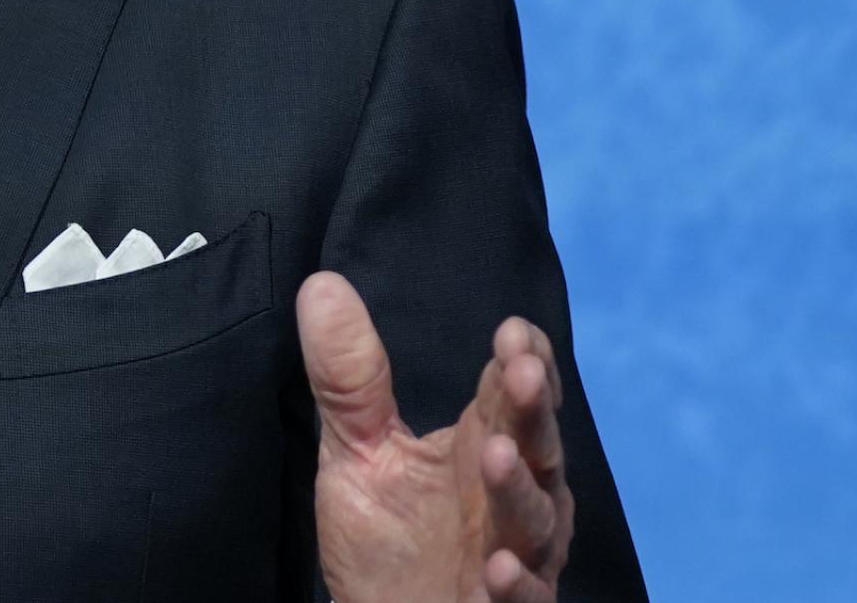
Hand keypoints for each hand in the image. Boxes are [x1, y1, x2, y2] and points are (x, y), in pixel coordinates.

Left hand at [299, 271, 572, 602]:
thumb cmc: (386, 541)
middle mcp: (511, 495)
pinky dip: (517, 584)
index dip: (520, 361)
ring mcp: (516, 554)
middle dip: (532, 409)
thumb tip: (321, 285)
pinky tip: (499, 569)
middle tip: (521, 371)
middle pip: (535, 444)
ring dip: (519, 489)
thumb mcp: (356, 452)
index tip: (513, 331)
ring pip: (533, 519)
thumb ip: (349, 378)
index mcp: (483, 444)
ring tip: (497, 454)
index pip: (512, 392)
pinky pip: (524, 598)